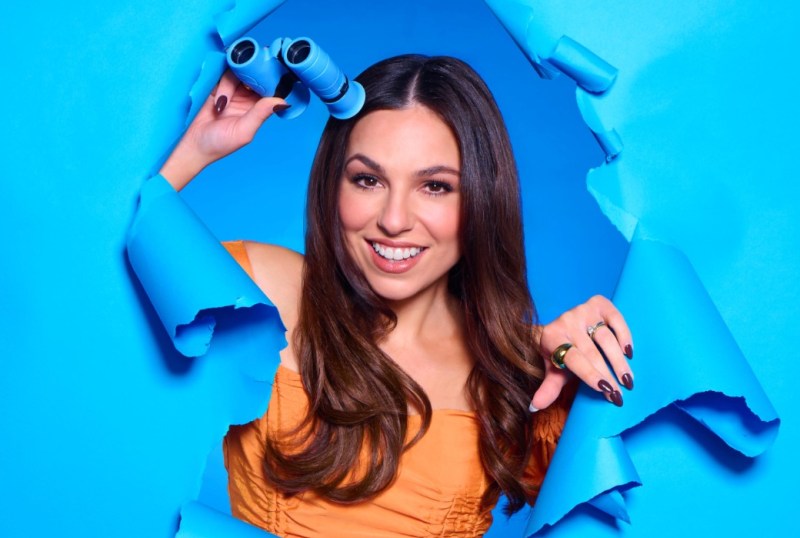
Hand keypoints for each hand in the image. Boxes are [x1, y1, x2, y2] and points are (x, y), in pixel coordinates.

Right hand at [160, 70, 287, 189]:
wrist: (191, 143)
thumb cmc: (219, 144)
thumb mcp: (244, 131)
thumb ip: (261, 114)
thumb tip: (283, 102)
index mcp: (258, 108)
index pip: (269, 88)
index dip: (269, 80)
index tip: (266, 76)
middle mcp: (246, 97)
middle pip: (253, 75)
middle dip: (249, 76)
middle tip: (243, 85)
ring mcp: (231, 90)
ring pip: (236, 73)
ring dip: (229, 86)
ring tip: (221, 105)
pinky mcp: (215, 85)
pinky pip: (221, 73)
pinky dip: (220, 84)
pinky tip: (216, 99)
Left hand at [530, 295, 632, 409]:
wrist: (562, 325)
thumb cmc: (561, 353)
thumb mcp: (554, 370)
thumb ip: (548, 388)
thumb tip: (534, 407)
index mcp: (551, 337)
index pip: (573, 358)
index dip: (589, 374)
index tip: (606, 390)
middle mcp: (566, 321)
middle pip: (591, 352)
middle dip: (607, 375)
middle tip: (619, 395)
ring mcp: (582, 310)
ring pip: (605, 338)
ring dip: (619, 361)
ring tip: (627, 380)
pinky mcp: (598, 304)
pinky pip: (615, 318)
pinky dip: (624, 334)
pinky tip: (628, 353)